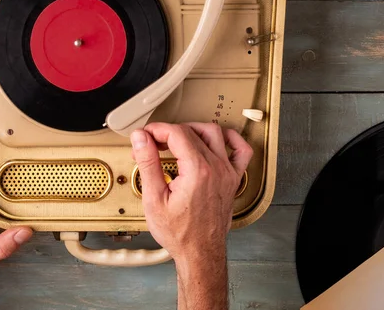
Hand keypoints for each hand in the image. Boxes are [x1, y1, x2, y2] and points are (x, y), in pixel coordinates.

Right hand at [130, 122, 252, 309]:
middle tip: (152, 144)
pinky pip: (241, 150)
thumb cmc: (179, 233)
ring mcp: (228, 172)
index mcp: (197, 171)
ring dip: (193, 129)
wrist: (199, 254)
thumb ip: (147, 163)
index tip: (144, 136)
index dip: (156, 130)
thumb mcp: (153, 198)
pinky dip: (230, 139)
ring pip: (214, 133)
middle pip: (191, 131)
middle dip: (167, 132)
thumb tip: (141, 138)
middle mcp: (216, 168)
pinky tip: (216, 140)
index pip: (176, 132)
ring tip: (176, 139)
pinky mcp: (233, 179)